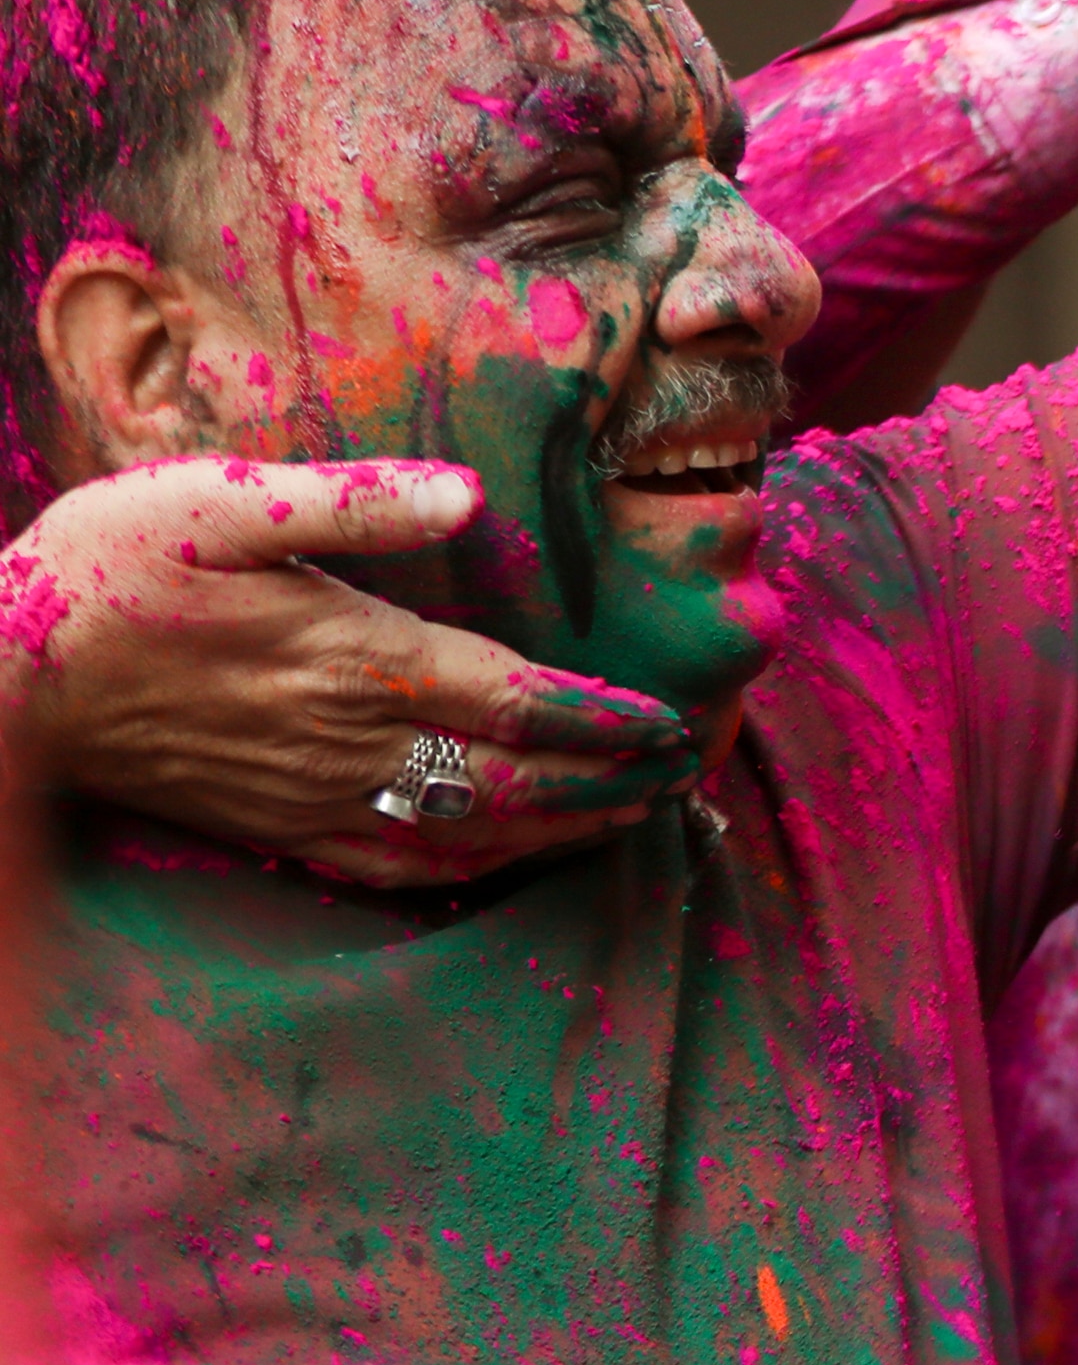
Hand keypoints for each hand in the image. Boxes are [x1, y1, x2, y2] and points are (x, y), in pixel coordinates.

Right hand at [0, 462, 695, 888]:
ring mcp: (314, 798)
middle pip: (518, 780)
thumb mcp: (219, 502)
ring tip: (637, 814)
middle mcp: (351, 744)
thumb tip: (465, 496)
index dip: (609, 717)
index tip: (673, 718)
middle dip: (614, 780)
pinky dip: (477, 866)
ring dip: (565, 827)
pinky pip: (399, 868)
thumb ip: (353, 501)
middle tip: (686, 771)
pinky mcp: (275, 829)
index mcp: (358, 661)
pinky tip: (514, 855)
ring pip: (472, 832)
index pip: (522, 703)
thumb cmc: (105, 573)